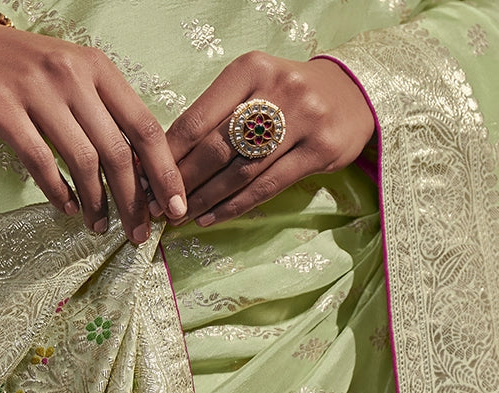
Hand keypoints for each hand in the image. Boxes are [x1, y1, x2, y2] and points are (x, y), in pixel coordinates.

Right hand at [0, 24, 187, 242]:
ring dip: (96, 203)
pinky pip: (40, 161)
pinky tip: (67, 209)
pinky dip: (57, 192)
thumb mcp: (73, 77)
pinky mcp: (2, 108)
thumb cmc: (25, 72)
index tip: (173, 208)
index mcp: (98, 67)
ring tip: (100, 227)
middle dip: (133, 200)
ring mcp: (36, 90)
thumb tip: (142, 172)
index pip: (144, 126)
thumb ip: (105, 114)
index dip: (163, 172)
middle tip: (138, 234)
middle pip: (117, 150)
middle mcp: (72, 75)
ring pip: (83, 160)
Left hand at [162, 54, 374, 226]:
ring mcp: (302, 119)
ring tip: (181, 216)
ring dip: (205, 198)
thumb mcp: (254, 87)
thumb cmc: (288, 96)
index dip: (168, 155)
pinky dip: (235, 205)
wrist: (352, 94)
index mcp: (250, 69)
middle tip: (158, 206)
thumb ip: (217, 115)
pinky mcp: (320, 149)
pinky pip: (267, 186)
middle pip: (215, 147)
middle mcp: (277, 89)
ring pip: (240, 171)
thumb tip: (166, 157)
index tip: (146, 179)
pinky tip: (212, 217)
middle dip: (182, 181)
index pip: (197, 118)